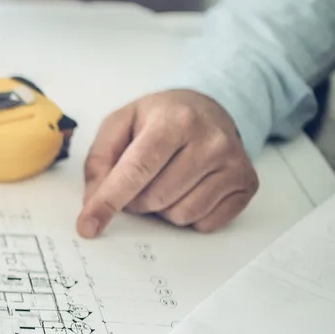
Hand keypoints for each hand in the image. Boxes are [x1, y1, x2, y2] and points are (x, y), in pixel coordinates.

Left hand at [77, 90, 258, 237]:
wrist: (208, 108)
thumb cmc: (160, 119)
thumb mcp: (120, 124)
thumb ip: (100, 160)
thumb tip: (95, 200)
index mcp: (174, 121)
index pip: (136, 171)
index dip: (108, 201)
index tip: (88, 226)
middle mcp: (210, 141)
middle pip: (155, 199)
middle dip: (136, 200)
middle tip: (141, 180)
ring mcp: (233, 164)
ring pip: (180, 215)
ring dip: (162, 209)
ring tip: (166, 181)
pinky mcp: (246, 184)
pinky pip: (205, 223)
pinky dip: (188, 214)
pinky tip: (189, 189)